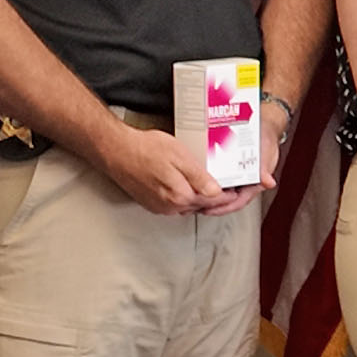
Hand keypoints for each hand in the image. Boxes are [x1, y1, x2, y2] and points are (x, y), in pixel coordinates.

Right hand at [92, 124, 245, 216]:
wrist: (116, 151)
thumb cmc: (146, 149)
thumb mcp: (179, 155)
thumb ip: (199, 176)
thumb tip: (217, 191)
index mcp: (181, 195)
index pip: (215, 200)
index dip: (230, 194)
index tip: (240, 188)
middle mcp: (171, 206)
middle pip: (204, 205)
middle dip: (219, 199)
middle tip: (232, 187)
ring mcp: (160, 207)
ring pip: (190, 206)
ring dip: (203, 199)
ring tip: (213, 186)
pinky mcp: (152, 204)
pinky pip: (176, 204)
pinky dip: (187, 197)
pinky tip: (190, 186)